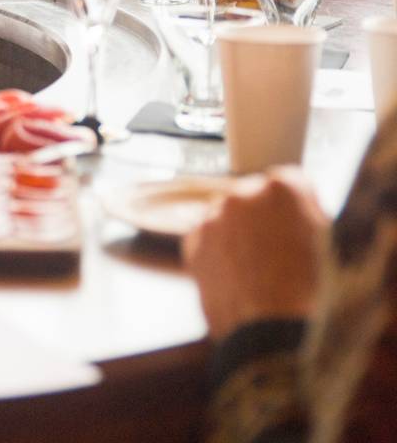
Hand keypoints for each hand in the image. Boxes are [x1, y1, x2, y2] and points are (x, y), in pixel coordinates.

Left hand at [182, 169, 327, 338]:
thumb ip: (307, 216)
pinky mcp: (193, 240)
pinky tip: (235, 278)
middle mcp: (245, 192)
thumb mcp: (328, 247)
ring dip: (236, 235)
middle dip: (261, 219)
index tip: (294, 226)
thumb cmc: (311, 298)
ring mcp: (215, 215)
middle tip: (273, 255)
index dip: (293, 209)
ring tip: (254, 273)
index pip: (288, 183)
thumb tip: (295, 214)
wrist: (274, 339)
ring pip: (227, 217)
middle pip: (253, 197)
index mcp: (285, 188)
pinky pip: (206, 237)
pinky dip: (215, 252)